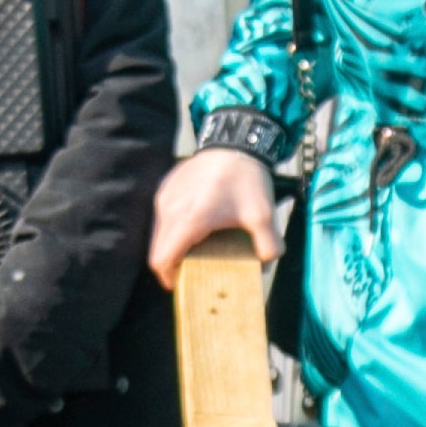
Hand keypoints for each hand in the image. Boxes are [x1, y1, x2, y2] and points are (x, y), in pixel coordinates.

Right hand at [148, 147, 277, 286]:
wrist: (235, 140)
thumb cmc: (246, 179)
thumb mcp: (263, 215)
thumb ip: (268, 246)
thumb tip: (265, 265)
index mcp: (188, 220)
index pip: (162, 260)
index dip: (168, 278)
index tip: (181, 286)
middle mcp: (169, 210)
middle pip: (157, 250)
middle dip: (171, 265)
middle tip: (191, 271)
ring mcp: (164, 197)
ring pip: (157, 234)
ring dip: (171, 246)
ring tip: (193, 250)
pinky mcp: (165, 187)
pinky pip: (162, 217)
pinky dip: (172, 229)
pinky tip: (193, 228)